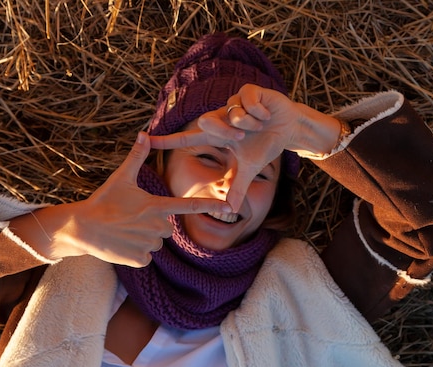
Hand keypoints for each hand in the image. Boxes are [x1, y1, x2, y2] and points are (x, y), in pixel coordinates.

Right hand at [12, 132, 231, 266]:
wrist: (82, 228)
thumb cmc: (103, 201)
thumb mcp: (121, 178)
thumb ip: (137, 157)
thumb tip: (143, 134)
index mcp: (155, 206)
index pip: (188, 205)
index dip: (210, 205)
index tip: (229, 207)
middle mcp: (156, 226)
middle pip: (167, 227)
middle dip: (154, 224)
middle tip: (132, 219)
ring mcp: (148, 244)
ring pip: (156, 243)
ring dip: (145, 239)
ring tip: (125, 231)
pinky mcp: (140, 259)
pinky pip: (147, 257)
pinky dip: (137, 253)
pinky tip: (122, 245)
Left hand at [150, 84, 339, 209]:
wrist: (288, 128)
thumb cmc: (265, 144)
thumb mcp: (249, 167)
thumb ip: (237, 186)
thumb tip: (231, 210)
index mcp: (216, 133)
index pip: (185, 138)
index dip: (165, 140)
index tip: (144, 139)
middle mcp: (220, 116)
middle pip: (207, 121)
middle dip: (226, 131)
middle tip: (241, 137)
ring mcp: (233, 102)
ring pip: (231, 112)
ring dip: (248, 122)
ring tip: (259, 124)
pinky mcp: (248, 90)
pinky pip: (247, 100)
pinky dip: (259, 111)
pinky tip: (266, 114)